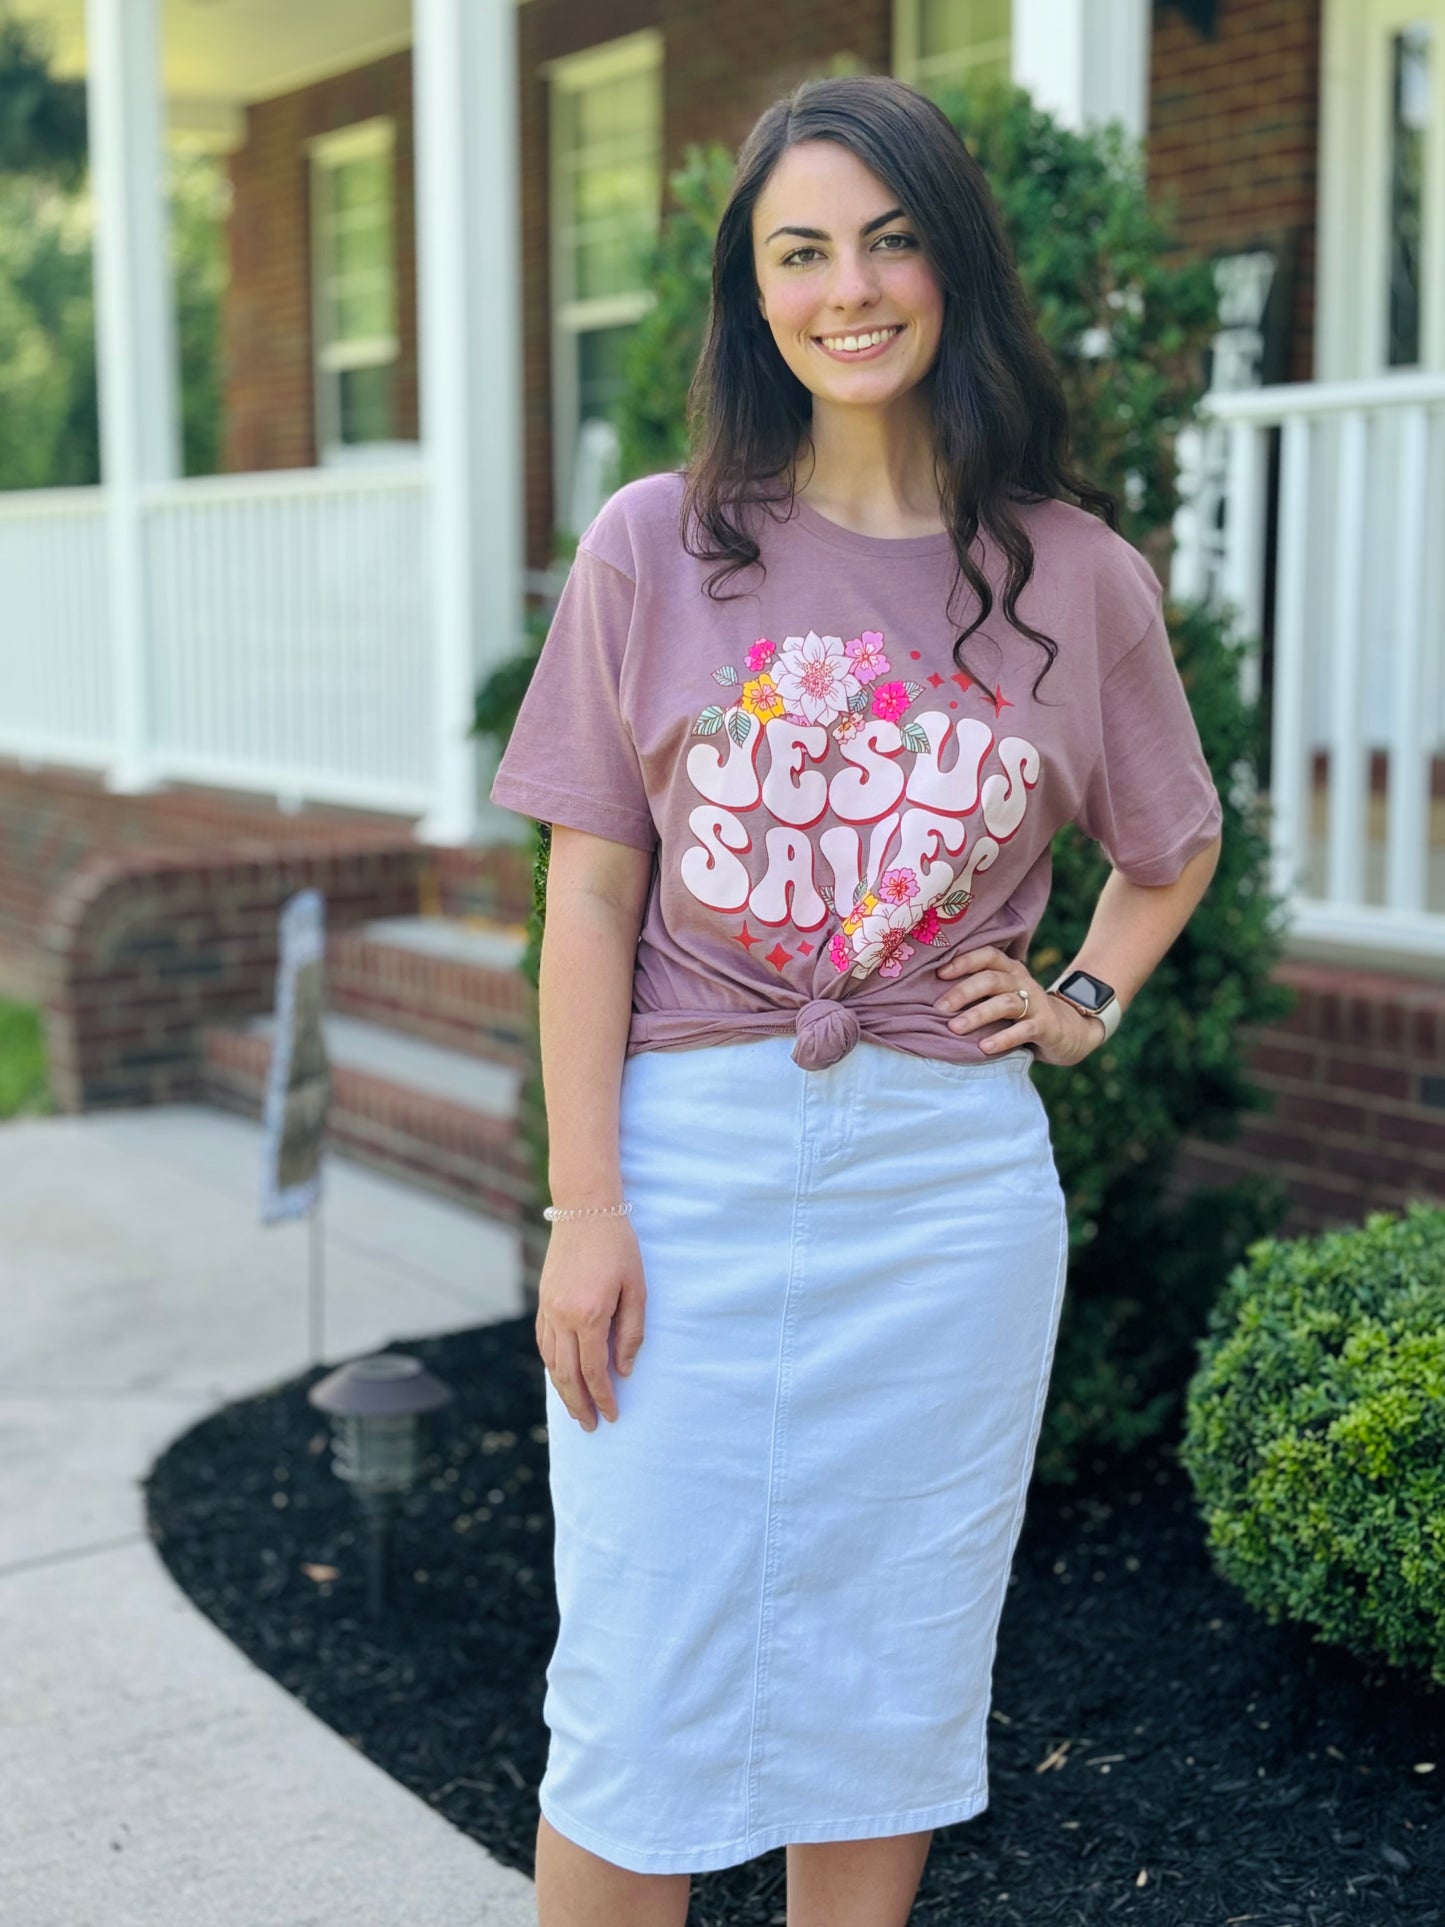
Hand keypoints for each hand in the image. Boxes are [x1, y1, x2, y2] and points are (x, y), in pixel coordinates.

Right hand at [535, 1217, 646, 1429]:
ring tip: (575, 1411)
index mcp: (589, 1315)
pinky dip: (551, 1365)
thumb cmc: (618, 1247)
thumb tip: (622, 1371)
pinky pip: (544, 1342)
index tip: (612, 1417)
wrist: (585, 1210)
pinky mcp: (544, 1301)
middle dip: (579, 1404)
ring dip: (563, 1390)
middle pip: (567, 1374)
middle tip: (590, 1427)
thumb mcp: (636, 1289)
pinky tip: (560, 1376)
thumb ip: (631, 1333)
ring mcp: (549, 1309)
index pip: (594, 1370)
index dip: (603, 1398)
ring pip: (551, 1362)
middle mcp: (563, 1317)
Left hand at [933, 944, 1103, 1067]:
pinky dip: (1002, 1038)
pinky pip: (1023, 1030)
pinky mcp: (1046, 1026)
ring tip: (954, 1028)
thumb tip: (931, 997)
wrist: (1070, 1031)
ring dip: (978, 1015)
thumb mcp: (1003, 996)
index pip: (987, 955)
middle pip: (991, 979)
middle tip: (938, 1008)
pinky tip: (983, 1047)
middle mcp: (1022, 982)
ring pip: (1005, 1003)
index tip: (938, 973)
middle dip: (962, 992)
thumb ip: (978, 992)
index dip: (963, 961)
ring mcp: (1037, 1003)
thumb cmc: (1022, 1013)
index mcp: (1009, 969)